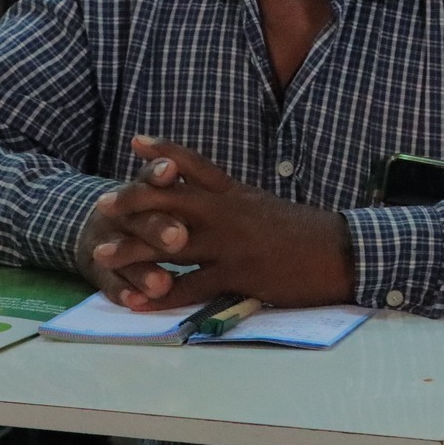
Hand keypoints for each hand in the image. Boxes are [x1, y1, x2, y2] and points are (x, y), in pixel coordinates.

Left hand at [74, 137, 355, 311]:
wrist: (341, 252)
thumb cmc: (307, 232)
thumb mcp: (268, 208)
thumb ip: (238, 204)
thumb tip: (213, 202)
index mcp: (237, 193)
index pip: (195, 165)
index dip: (164, 151)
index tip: (136, 142)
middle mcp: (229, 212)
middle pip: (171, 199)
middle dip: (134, 201)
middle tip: (101, 205)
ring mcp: (231, 242)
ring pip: (171, 244)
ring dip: (132, 251)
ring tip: (101, 256)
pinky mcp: (237, 274)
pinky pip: (190, 286)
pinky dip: (160, 295)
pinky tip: (138, 303)